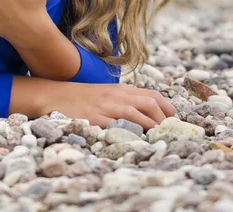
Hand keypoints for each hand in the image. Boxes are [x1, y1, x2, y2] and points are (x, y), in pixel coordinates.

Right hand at [36, 81, 177, 130]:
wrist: (56, 95)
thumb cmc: (84, 97)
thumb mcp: (108, 94)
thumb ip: (126, 100)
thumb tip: (148, 113)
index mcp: (121, 90)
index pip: (152, 95)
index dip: (168, 107)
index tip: (176, 120)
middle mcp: (116, 96)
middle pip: (148, 103)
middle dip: (163, 118)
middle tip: (170, 132)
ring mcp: (105, 107)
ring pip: (135, 114)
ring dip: (150, 126)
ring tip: (158, 138)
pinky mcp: (94, 118)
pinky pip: (114, 126)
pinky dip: (127, 133)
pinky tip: (135, 142)